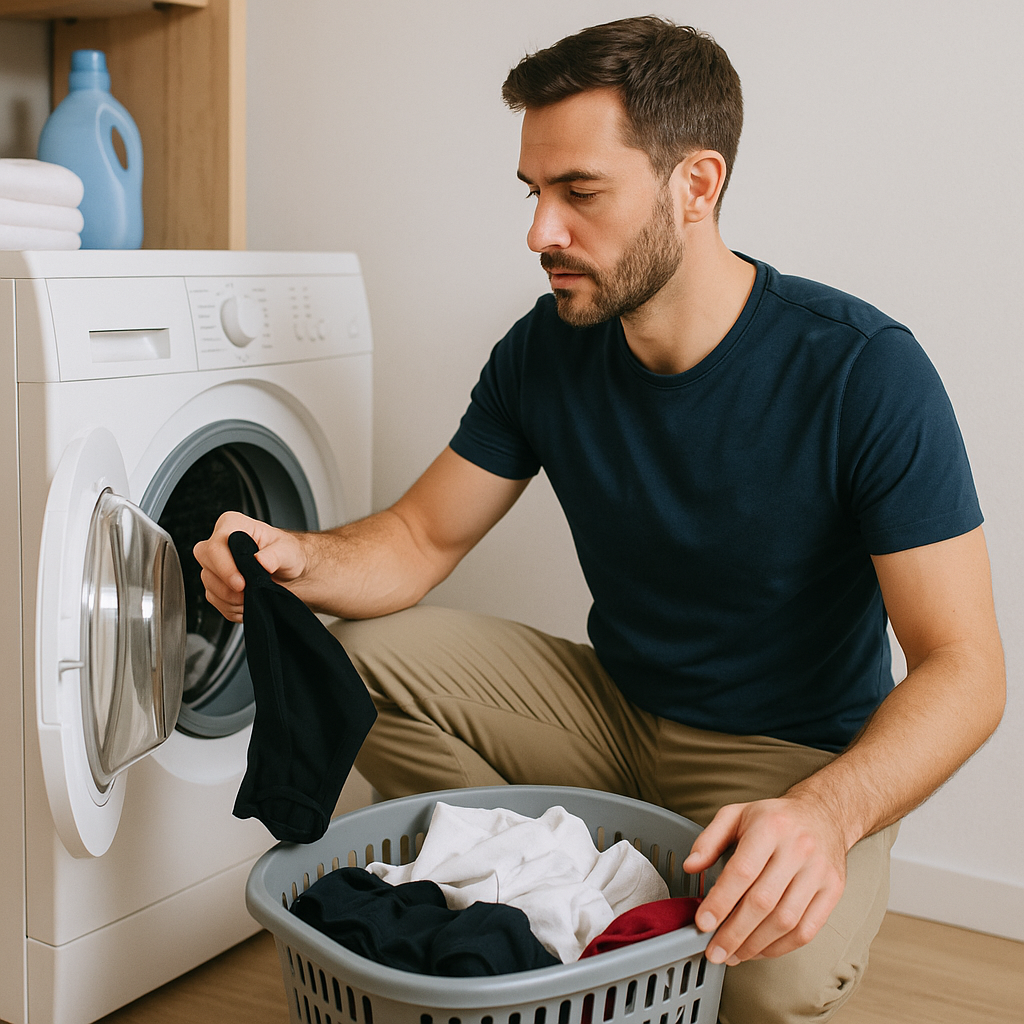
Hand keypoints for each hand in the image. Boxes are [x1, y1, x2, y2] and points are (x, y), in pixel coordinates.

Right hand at [192, 511, 307, 621]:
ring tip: (255, 594)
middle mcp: (219, 544)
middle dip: (228, 586)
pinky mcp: (215, 585)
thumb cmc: (286, 554)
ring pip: (210, 587)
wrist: (289, 573)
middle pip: (207, 568)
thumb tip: (261, 561)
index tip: (242, 583)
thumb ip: (275, 555)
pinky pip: (215, 601)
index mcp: (232, 525)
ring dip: (233, 599)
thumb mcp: (288, 550)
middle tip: (248, 592)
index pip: (215, 547)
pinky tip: (249, 601)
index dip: (225, 569)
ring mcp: (214, 566)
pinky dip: (233, 607)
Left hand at [682, 796, 847, 964]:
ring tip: (734, 954)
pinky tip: (760, 950)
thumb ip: (709, 839)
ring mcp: (818, 872)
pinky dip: (781, 947)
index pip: (742, 871)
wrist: (823, 814)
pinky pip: (807, 929)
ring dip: (756, 944)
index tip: (703, 923)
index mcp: (770, 827)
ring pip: (785, 920)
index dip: (720, 901)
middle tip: (714, 951)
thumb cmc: (774, 818)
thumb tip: (690, 866)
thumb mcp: (736, 815)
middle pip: (763, 901)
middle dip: (734, 932)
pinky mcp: (833, 891)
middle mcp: (798, 849)